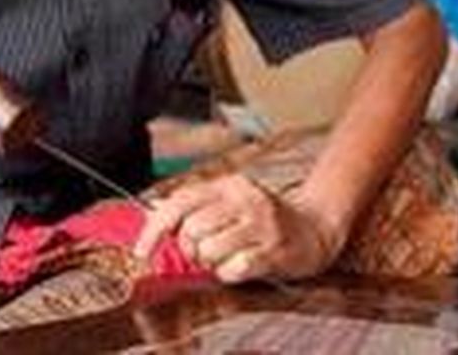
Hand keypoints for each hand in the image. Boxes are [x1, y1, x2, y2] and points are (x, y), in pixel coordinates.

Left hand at [134, 175, 344, 283]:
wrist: (315, 228)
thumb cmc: (266, 219)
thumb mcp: (232, 202)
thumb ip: (197, 206)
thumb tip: (155, 214)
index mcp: (230, 184)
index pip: (180, 202)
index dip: (154, 229)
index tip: (142, 251)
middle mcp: (246, 199)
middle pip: (192, 229)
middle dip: (190, 249)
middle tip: (204, 252)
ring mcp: (261, 224)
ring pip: (209, 250)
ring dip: (210, 262)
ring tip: (226, 257)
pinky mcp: (273, 249)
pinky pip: (233, 268)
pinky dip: (229, 273)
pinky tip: (241, 265)